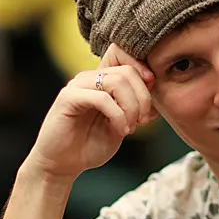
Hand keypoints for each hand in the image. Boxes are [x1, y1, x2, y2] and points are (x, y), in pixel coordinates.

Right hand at [28, 44, 156, 180]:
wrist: (62, 164)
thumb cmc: (89, 145)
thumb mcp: (122, 124)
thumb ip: (135, 106)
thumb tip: (156, 91)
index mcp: (101, 80)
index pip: (122, 53)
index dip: (142, 68)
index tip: (151, 91)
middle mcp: (89, 78)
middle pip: (126, 71)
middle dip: (142, 97)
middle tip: (142, 121)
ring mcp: (77, 86)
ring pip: (116, 82)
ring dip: (131, 107)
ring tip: (130, 128)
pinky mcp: (68, 99)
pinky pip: (101, 98)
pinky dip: (118, 116)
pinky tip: (120, 130)